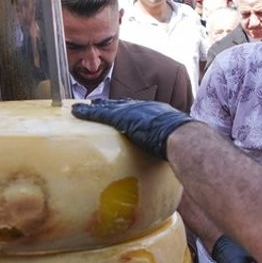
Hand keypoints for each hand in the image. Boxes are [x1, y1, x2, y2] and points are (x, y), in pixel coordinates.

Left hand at [71, 98, 193, 159]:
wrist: (182, 136)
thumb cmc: (185, 142)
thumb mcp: (179, 140)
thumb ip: (174, 144)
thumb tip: (182, 157)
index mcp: (158, 112)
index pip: (139, 109)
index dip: (127, 109)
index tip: (120, 110)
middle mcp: (144, 107)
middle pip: (122, 104)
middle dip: (108, 105)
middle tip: (96, 104)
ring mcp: (132, 111)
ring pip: (108, 107)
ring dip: (94, 108)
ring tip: (80, 107)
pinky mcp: (121, 117)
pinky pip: (100, 114)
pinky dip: (87, 113)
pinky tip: (76, 112)